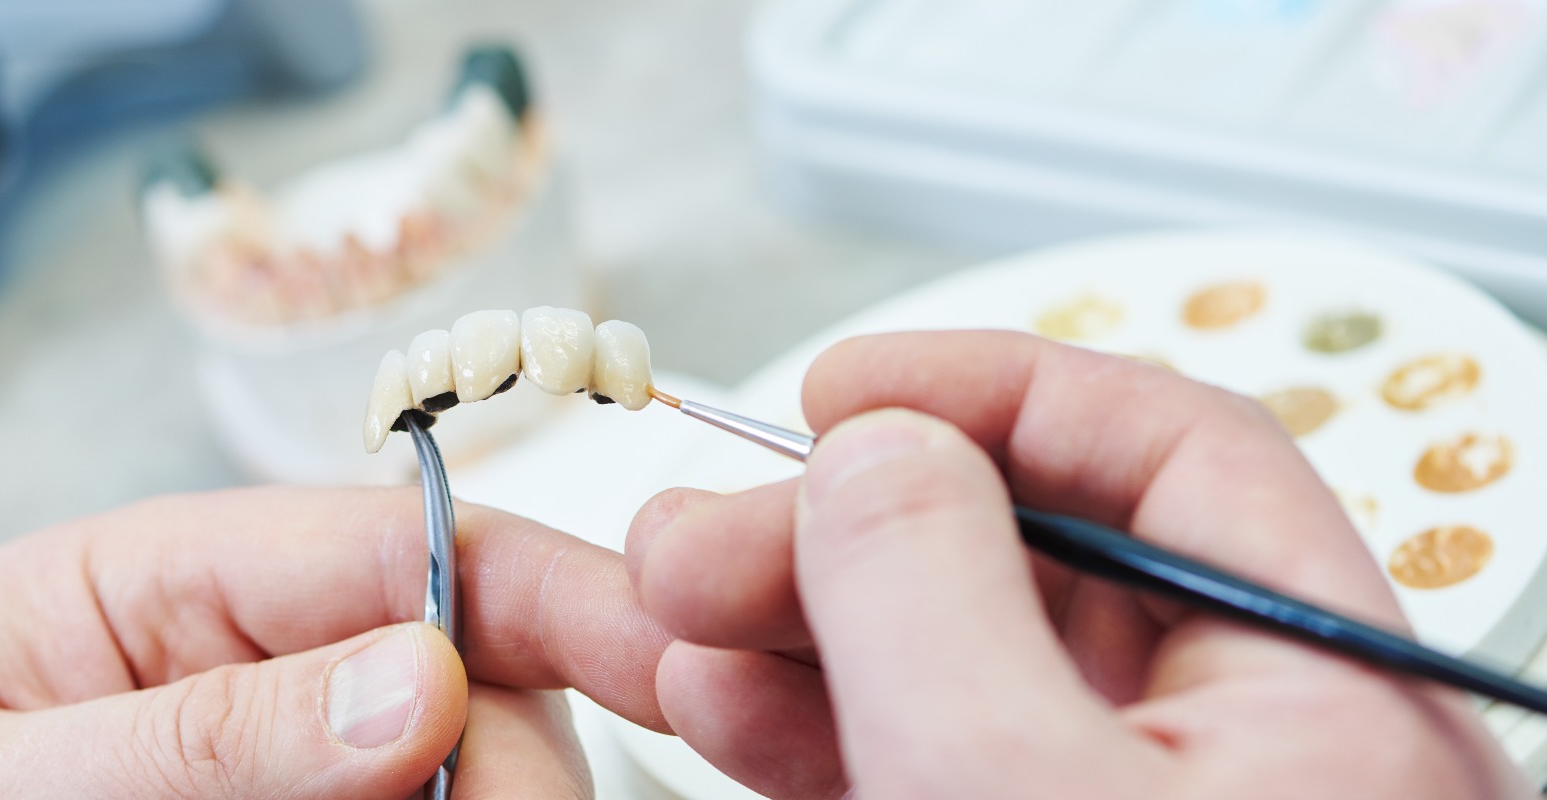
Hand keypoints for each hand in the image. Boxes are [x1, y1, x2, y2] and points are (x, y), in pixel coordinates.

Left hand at [0, 487, 670, 798]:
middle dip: (522, 755)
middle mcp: (240, 667)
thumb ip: (185, 736)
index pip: (404, 544)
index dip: (558, 586)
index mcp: (162, 582)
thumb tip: (413, 686)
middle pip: (467, 676)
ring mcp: (269, 767)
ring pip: (452, 774)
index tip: (666, 654)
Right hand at [628, 331, 1529, 798]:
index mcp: (1330, 703)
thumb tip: (874, 453)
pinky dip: (818, 725)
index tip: (842, 393)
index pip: (1179, 459)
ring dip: (803, 629)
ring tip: (672, 613)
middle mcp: (1247, 749)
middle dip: (845, 530)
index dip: (997, 394)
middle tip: (698, 531)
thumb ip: (936, 598)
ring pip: (963, 670)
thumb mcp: (1013, 788)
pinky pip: (931, 759)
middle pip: (1039, 562)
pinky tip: (716, 701)